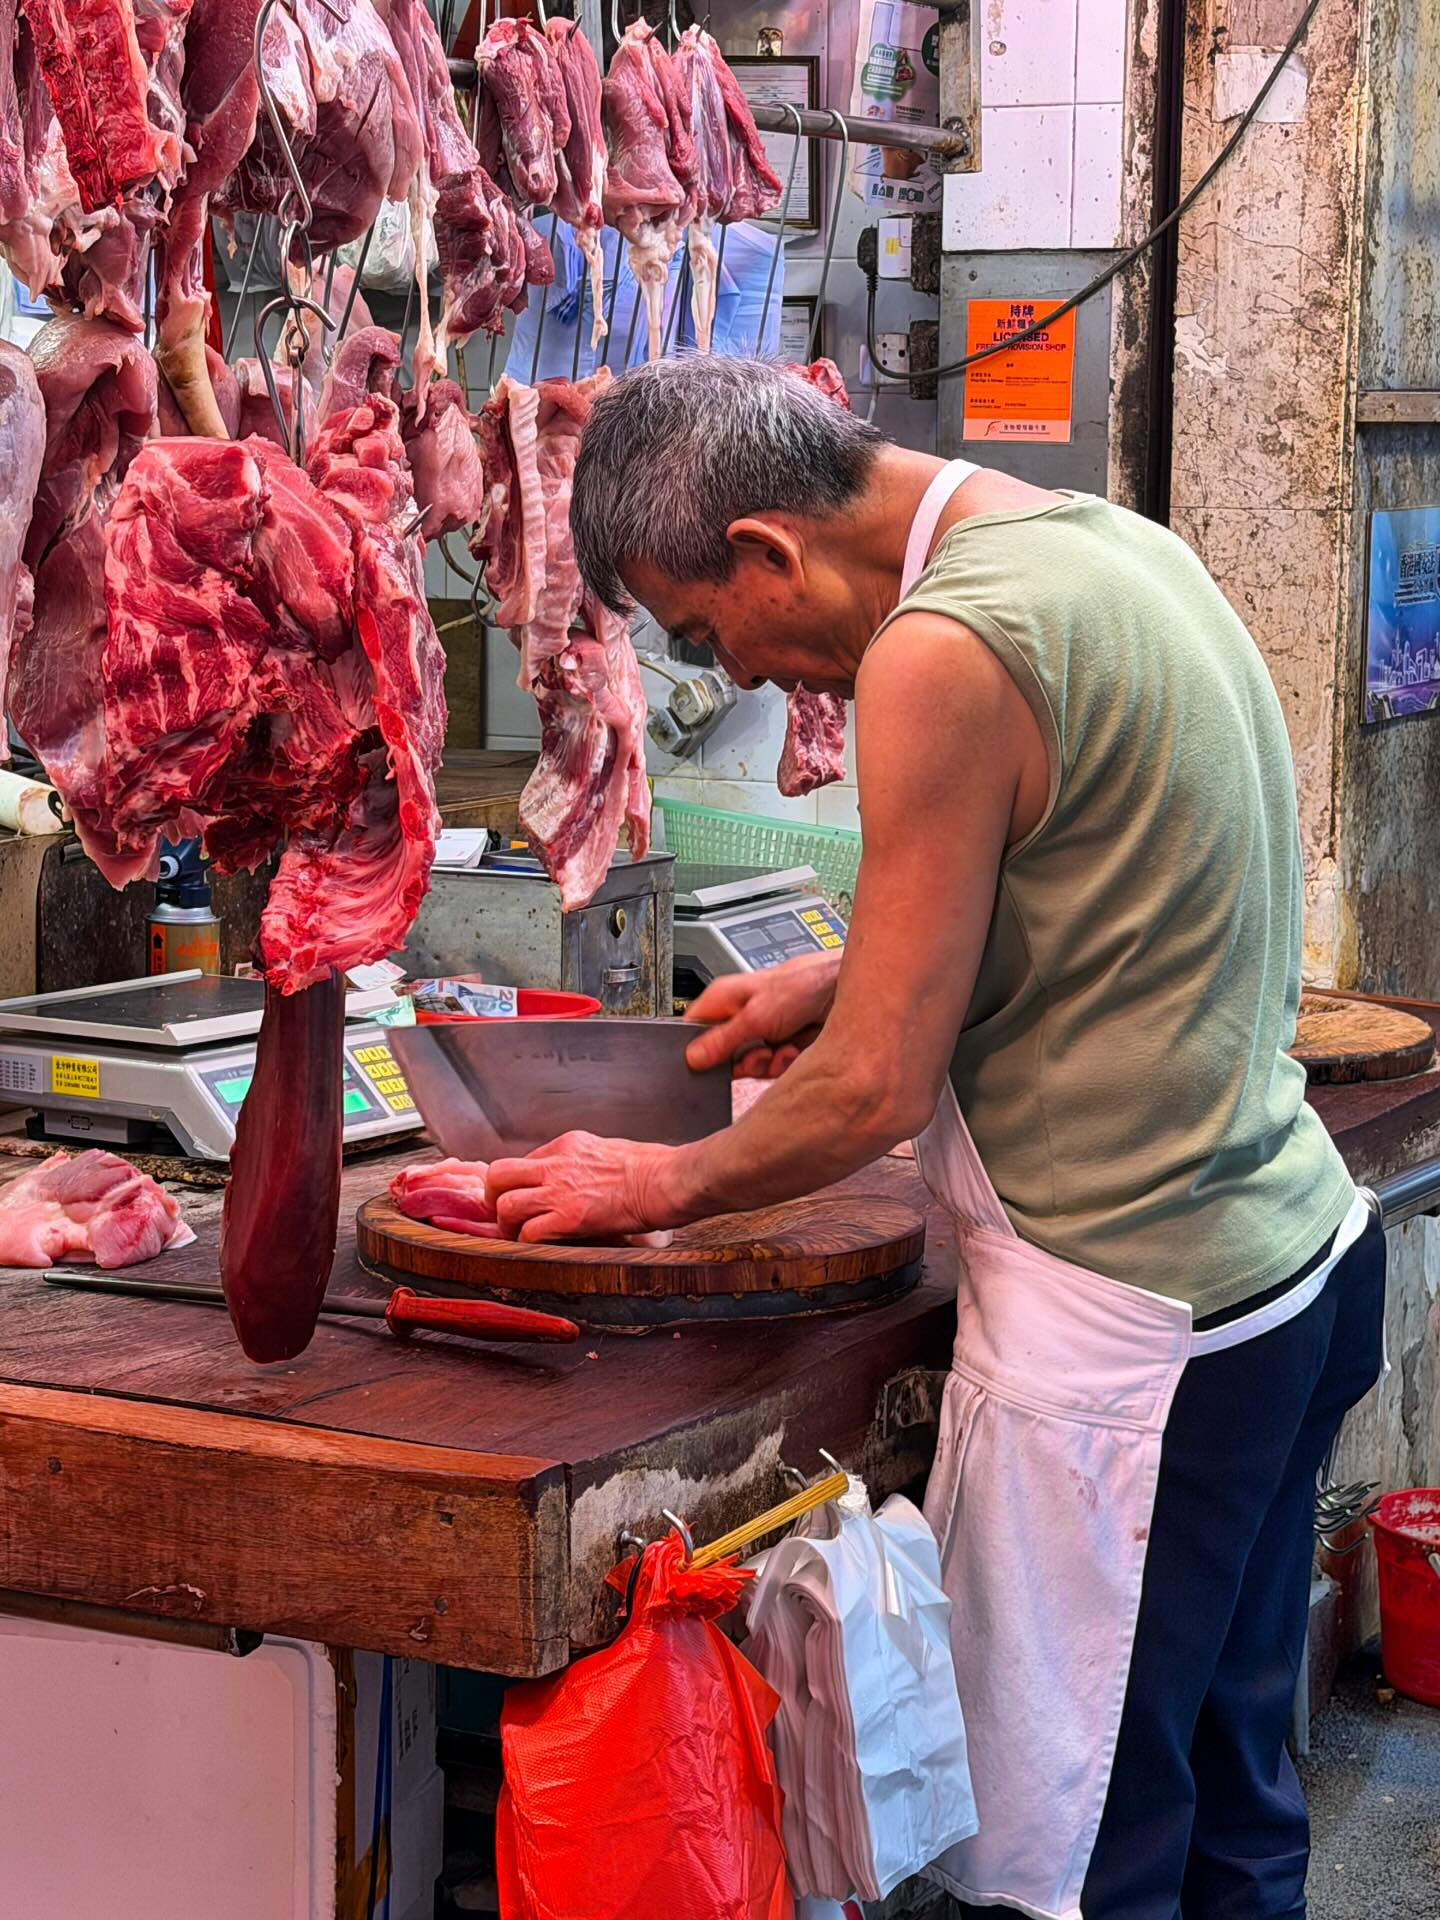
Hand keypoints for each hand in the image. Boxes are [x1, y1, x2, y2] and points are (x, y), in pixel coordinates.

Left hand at [485, 1133, 681, 1241]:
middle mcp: (557, 1164)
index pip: (523, 1161)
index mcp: (568, 1144)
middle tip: (505, 1214)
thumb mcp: (607, 1149)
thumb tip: (577, 1179)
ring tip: (520, 1234)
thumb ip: (584, 1162)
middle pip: (498, 1174)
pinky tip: (542, 1245)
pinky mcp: (570, 1218)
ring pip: (505, 1204)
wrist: (668, 1180)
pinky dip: (528, 1242)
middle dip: (494, 1197)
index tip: (525, 1198)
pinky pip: (529, 1232)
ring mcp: (561, 1191)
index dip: (518, 1184)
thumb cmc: (652, 1167)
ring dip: (508, 1224)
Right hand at [684, 951, 841, 1077]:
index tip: (706, 1066)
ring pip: (748, 1065)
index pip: (691, 1031)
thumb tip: (693, 1058)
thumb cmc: (805, 983)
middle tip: (758, 1053)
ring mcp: (760, 1032)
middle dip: (742, 1062)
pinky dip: (784, 1064)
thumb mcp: (756, 1017)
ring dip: (767, 1063)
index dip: (695, 1052)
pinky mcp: (780, 1046)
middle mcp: (739, 1016)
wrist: (842, 991)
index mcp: (723, 999)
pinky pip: (770, 1068)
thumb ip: (722, 1040)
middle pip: (721, 1055)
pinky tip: (794, 1051)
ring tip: (782, 1049)